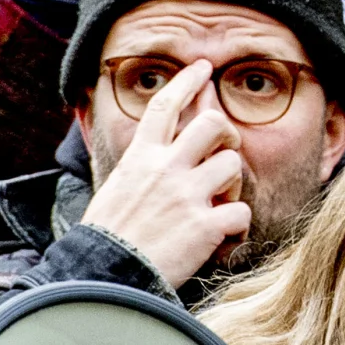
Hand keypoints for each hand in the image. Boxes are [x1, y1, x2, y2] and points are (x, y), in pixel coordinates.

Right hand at [80, 59, 250, 290]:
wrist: (103, 277)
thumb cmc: (107, 238)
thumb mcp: (114, 189)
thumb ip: (137, 170)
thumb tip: (148, 158)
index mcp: (140, 158)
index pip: (164, 106)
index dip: (186, 82)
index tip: (202, 67)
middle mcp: (165, 169)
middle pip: (213, 124)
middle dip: (227, 135)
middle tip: (225, 152)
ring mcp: (186, 195)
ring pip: (233, 165)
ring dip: (232, 185)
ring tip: (217, 205)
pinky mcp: (204, 226)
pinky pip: (241, 213)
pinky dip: (237, 227)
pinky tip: (223, 238)